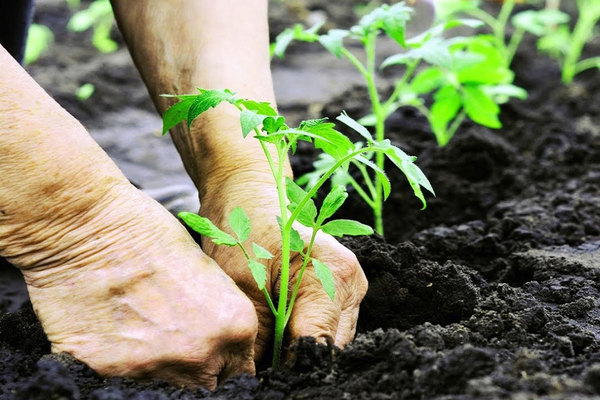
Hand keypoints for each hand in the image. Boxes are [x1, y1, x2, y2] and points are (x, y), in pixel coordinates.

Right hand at [10, 184, 257, 388]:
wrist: (87, 226)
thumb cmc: (149, 232)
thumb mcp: (205, 269)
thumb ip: (217, 312)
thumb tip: (216, 336)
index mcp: (234, 325)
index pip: (240, 369)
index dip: (224, 358)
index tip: (212, 349)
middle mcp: (200, 354)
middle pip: (206, 383)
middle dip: (196, 366)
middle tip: (176, 338)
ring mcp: (154, 368)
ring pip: (167, 385)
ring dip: (160, 364)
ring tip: (142, 327)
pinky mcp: (108, 373)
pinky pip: (123, 379)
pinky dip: (121, 361)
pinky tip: (113, 330)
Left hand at [199, 171, 367, 361]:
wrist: (248, 194)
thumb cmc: (243, 229)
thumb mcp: (242, 285)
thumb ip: (259, 337)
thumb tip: (259, 378)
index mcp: (333, 275)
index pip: (318, 346)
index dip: (290, 369)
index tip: (263, 377)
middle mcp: (351, 283)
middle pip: (330, 348)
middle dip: (296, 363)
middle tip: (260, 368)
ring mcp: (350, 287)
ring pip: (330, 341)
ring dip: (299, 351)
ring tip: (266, 352)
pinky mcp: (341, 291)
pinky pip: (326, 327)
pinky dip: (302, 336)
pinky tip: (278, 335)